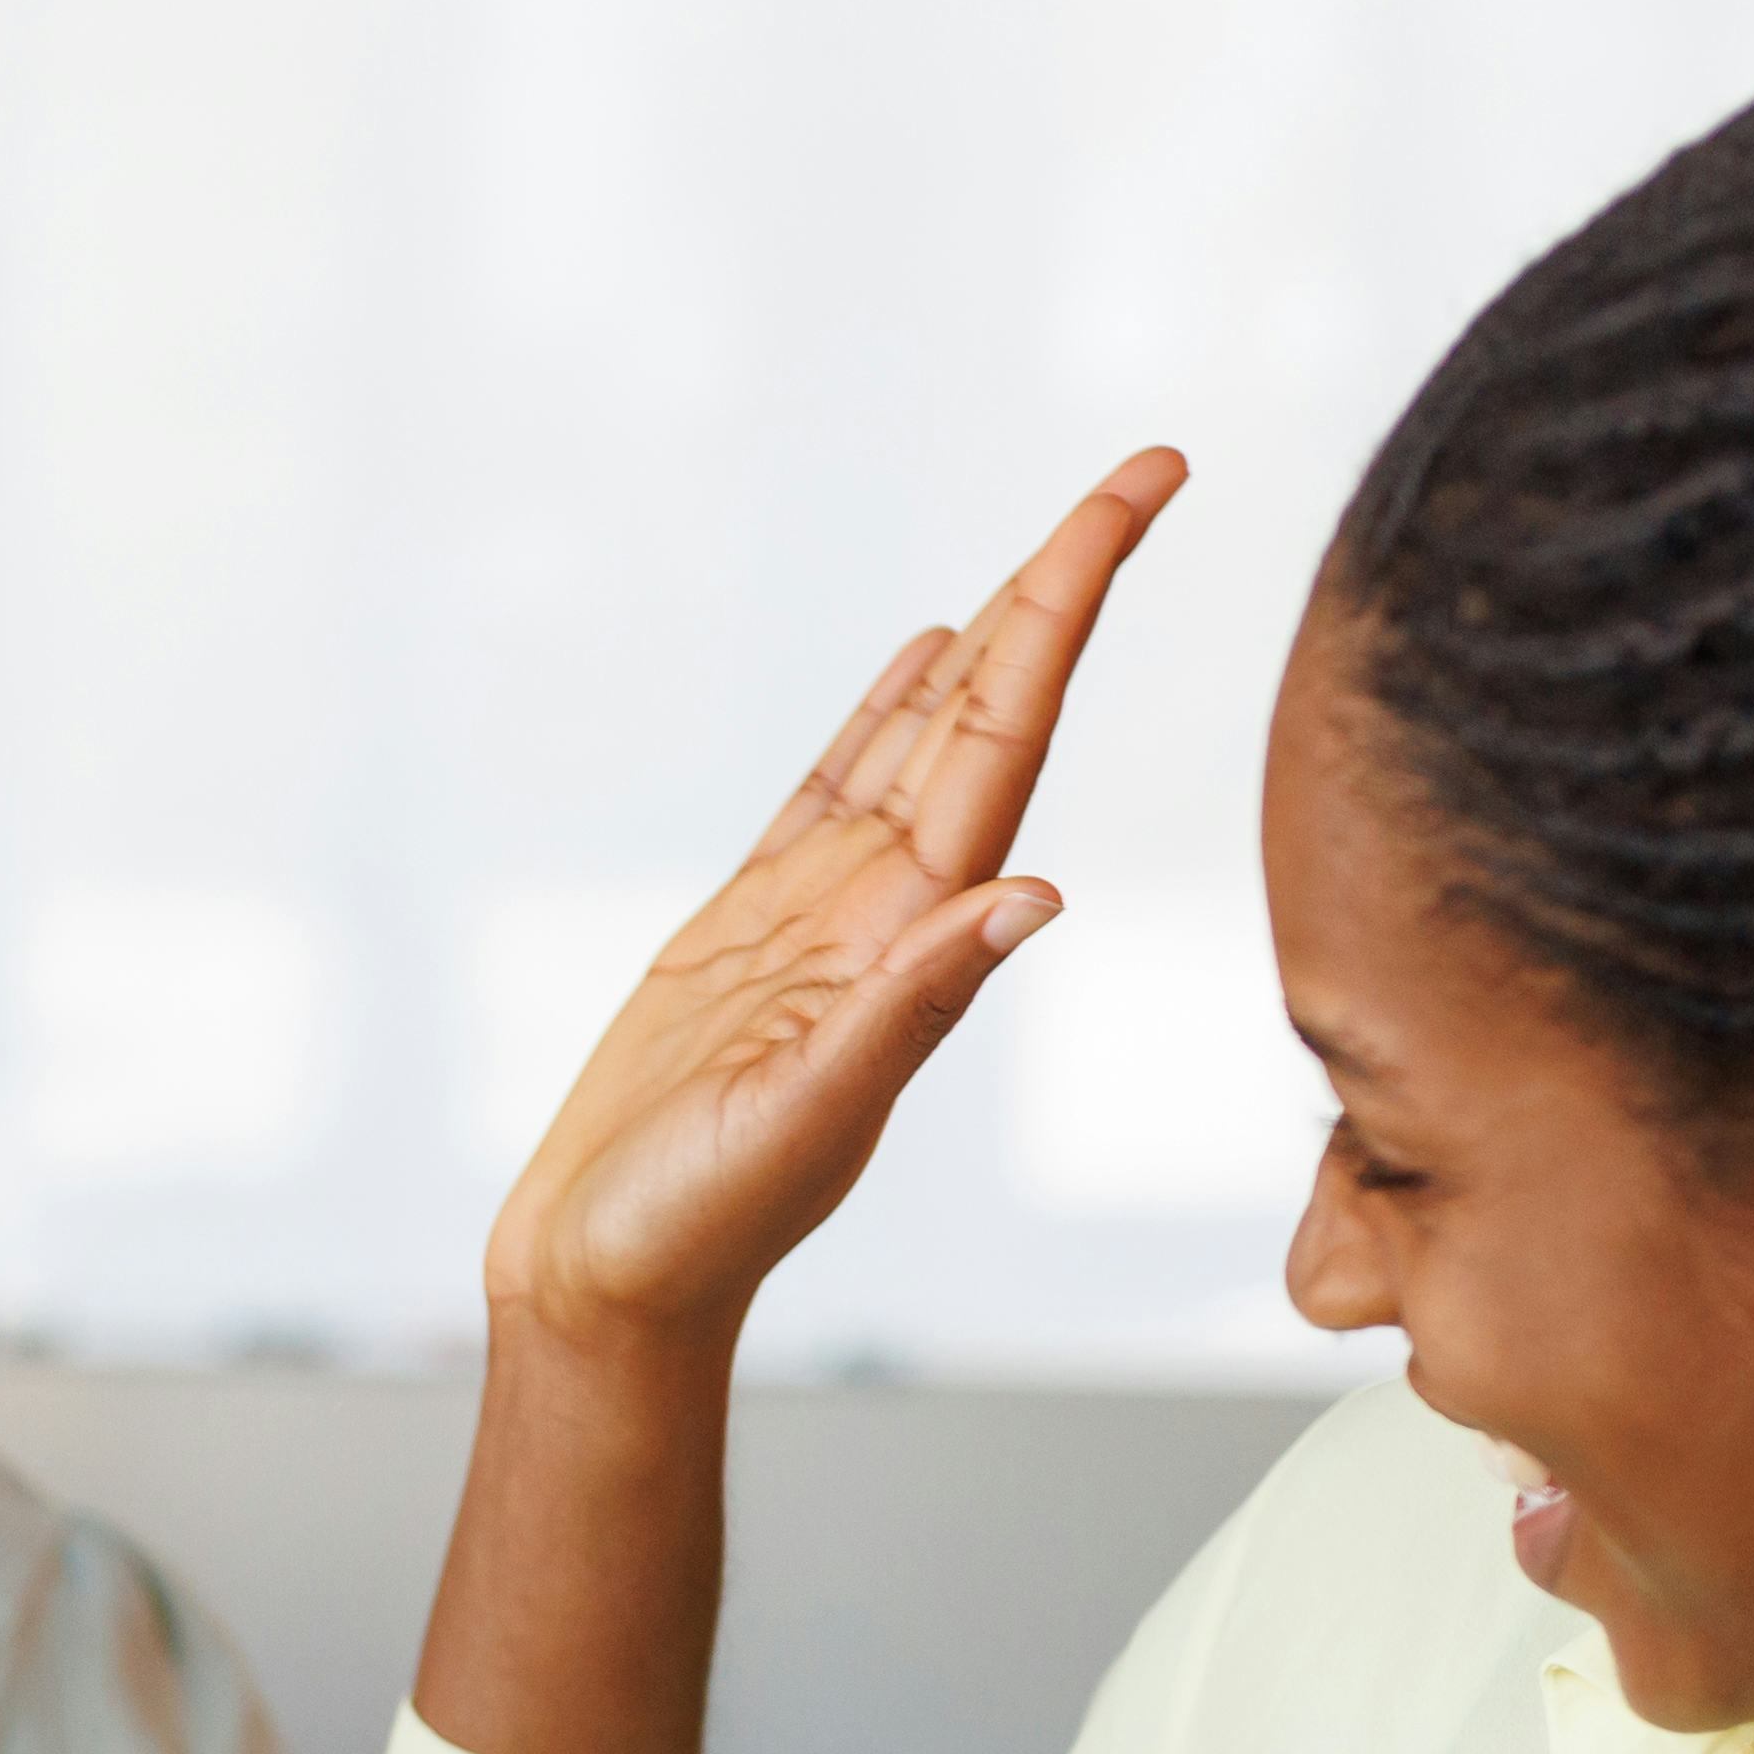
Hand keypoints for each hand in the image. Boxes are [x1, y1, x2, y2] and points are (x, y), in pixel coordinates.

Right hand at [479, 451, 1180, 1354]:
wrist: (610, 1285)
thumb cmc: (697, 1227)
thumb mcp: (806, 1119)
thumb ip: (909, 1010)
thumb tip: (1033, 896)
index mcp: (914, 934)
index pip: (1013, 734)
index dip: (1072, 603)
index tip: (1143, 492)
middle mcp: (890, 906)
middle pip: (992, 709)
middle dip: (1064, 585)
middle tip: (1144, 467)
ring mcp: (826, 912)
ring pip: (926, 735)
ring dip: (996, 635)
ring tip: (1059, 537)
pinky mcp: (752, 926)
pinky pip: (837, 788)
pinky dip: (887, 713)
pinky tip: (925, 656)